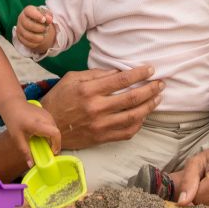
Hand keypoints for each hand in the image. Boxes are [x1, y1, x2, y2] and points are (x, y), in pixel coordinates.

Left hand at [0, 97, 61, 166]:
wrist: (13, 103)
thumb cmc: (14, 120)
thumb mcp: (17, 138)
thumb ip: (25, 151)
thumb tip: (30, 165)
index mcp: (38, 124)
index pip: (55, 133)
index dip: (57, 144)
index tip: (52, 153)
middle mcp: (46, 118)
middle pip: (56, 133)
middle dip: (55, 143)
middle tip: (48, 152)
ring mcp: (47, 114)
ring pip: (55, 129)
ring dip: (52, 138)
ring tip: (45, 145)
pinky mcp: (47, 113)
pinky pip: (52, 125)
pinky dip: (50, 132)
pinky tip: (42, 136)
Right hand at [14, 5, 55, 53]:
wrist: (36, 24)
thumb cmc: (41, 18)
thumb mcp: (46, 14)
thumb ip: (48, 15)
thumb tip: (49, 19)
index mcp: (27, 10)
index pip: (29, 11)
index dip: (37, 16)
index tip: (44, 20)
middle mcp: (21, 18)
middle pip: (27, 24)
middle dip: (38, 28)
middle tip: (46, 29)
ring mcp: (19, 28)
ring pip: (26, 35)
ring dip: (37, 37)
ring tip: (44, 35)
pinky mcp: (20, 37)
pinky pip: (26, 42)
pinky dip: (35, 43)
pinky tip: (40, 40)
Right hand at [40, 66, 162, 149]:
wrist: (48, 126)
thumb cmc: (59, 98)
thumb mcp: (72, 78)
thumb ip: (95, 74)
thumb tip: (118, 72)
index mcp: (88, 90)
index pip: (121, 80)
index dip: (139, 74)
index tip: (151, 69)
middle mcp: (96, 108)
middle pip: (131, 98)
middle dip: (150, 89)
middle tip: (161, 83)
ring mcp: (100, 125)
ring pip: (133, 116)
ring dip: (149, 106)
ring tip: (158, 98)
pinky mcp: (102, 138)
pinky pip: (127, 132)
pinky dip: (139, 123)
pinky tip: (144, 115)